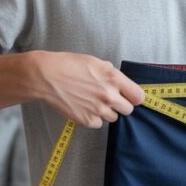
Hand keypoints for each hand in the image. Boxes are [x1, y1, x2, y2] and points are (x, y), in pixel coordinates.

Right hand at [29, 51, 144, 128]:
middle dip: (121, 105)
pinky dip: (93, 119)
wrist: (46, 76)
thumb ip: (112, 74)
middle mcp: (109, 96)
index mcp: (114, 78)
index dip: (134, 97)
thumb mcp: (96, 62)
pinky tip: (84, 108)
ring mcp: (98, 109)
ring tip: (92, 101)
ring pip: (113, 118)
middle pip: (128, 110)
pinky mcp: (86, 120)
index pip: (139, 97)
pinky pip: (99, 124)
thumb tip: (120, 83)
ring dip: (106, 112)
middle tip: (108, 99)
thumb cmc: (69, 65)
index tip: (130, 97)